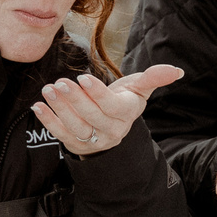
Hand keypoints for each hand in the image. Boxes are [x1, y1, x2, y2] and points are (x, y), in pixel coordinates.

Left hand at [33, 65, 183, 155]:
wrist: (111, 125)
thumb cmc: (124, 99)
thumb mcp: (139, 88)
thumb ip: (154, 78)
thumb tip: (177, 71)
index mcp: (126, 115)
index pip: (111, 107)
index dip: (97, 94)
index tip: (83, 77)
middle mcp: (111, 131)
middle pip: (91, 117)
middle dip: (74, 100)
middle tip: (60, 82)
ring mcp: (93, 140)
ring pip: (75, 127)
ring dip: (59, 109)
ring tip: (48, 90)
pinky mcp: (76, 145)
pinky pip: (60, 135)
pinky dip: (48, 121)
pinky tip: (38, 106)